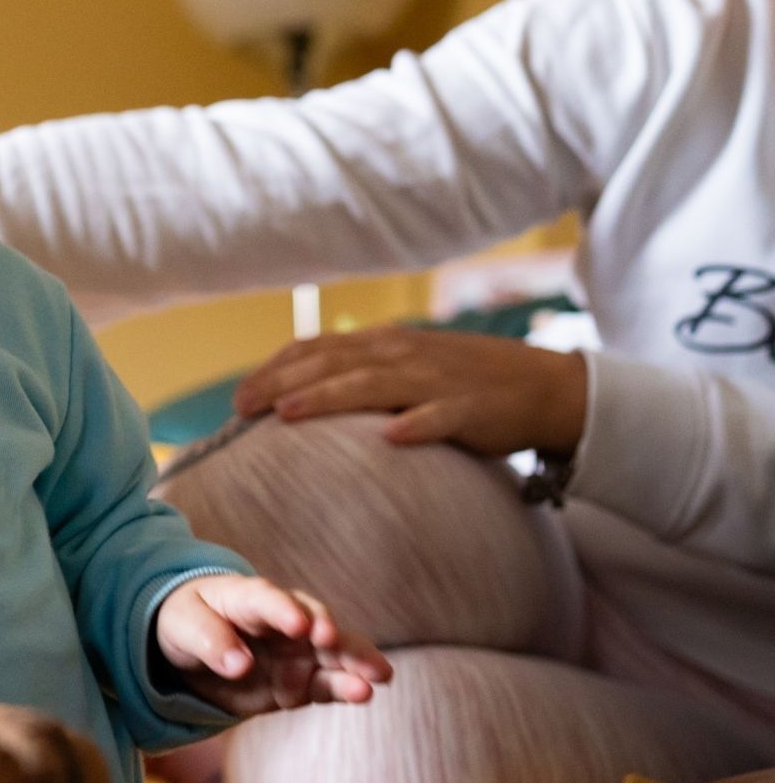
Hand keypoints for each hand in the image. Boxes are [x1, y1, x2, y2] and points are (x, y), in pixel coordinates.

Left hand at [154, 576, 390, 716]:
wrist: (193, 645)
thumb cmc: (187, 621)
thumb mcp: (182, 625)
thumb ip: (208, 641)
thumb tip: (239, 664)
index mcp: (249, 597)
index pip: (268, 601)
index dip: (285, 611)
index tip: (300, 625)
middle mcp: (283, 620)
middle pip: (314, 622)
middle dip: (331, 634)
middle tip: (339, 644)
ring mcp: (297, 651)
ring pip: (332, 654)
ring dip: (354, 663)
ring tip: (377, 677)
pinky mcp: (301, 681)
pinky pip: (327, 685)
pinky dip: (345, 689)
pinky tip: (365, 693)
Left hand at [231, 327, 587, 455]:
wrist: (544, 387)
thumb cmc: (464, 384)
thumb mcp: (406, 369)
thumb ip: (360, 375)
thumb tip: (300, 397)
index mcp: (384, 345)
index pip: (318, 349)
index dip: (275, 369)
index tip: (239, 395)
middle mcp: (403, 355)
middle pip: (332, 364)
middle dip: (282, 383)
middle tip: (241, 407)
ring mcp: (436, 381)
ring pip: (372, 385)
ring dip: (328, 397)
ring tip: (288, 413)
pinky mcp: (470, 409)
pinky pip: (439, 416)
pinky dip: (416, 424)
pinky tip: (392, 437)